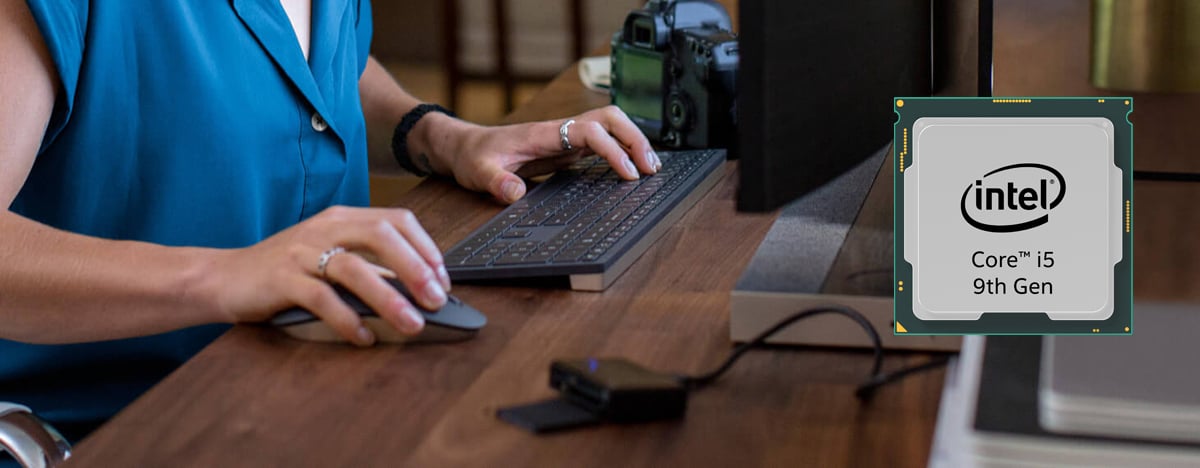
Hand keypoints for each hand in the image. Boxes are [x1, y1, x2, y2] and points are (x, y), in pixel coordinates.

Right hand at [208, 206, 451, 345]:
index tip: (443, 278)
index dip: (425, 247)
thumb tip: (417, 288)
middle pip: (381, 235)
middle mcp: (324, 228)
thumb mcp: (329, 257)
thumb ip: (369, 265)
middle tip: (437, 299)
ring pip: (354, 268)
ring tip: (413, 324)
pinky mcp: (281, 279)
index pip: (395, 219)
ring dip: (389, 298)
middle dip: (416, 267)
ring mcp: (301, 252)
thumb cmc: (284, 271)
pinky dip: (347, 319)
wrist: (223, 277)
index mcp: (341, 218)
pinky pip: (321, 298)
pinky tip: (364, 336)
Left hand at [428, 105, 660, 203]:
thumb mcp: (478, 172)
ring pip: (611, 127)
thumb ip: (495, 182)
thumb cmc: (474, 156)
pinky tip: (633, 168)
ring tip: (652, 168)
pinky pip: (603, 142)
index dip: (613, 149)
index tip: (627, 173)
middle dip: (635, 139)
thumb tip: (515, 193)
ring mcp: (567, 137)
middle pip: (610, 119)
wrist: (467, 147)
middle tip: (651, 168)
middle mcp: (561, 130)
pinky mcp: (568, 148)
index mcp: (544, 133)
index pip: (589, 130)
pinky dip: (622, 151)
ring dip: (633, 142)